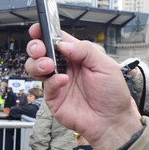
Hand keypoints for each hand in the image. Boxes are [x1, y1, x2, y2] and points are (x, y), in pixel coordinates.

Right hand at [24, 24, 142, 149]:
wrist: (111, 121)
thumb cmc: (112, 94)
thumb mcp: (106, 65)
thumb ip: (85, 50)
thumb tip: (63, 44)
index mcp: (77, 55)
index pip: (57, 39)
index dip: (45, 32)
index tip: (38, 28)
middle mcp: (65, 66)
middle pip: (41, 51)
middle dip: (36, 46)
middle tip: (40, 49)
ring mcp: (57, 81)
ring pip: (35, 66)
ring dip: (38, 62)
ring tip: (49, 65)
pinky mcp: (53, 97)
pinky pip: (45, 85)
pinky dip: (52, 81)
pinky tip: (63, 81)